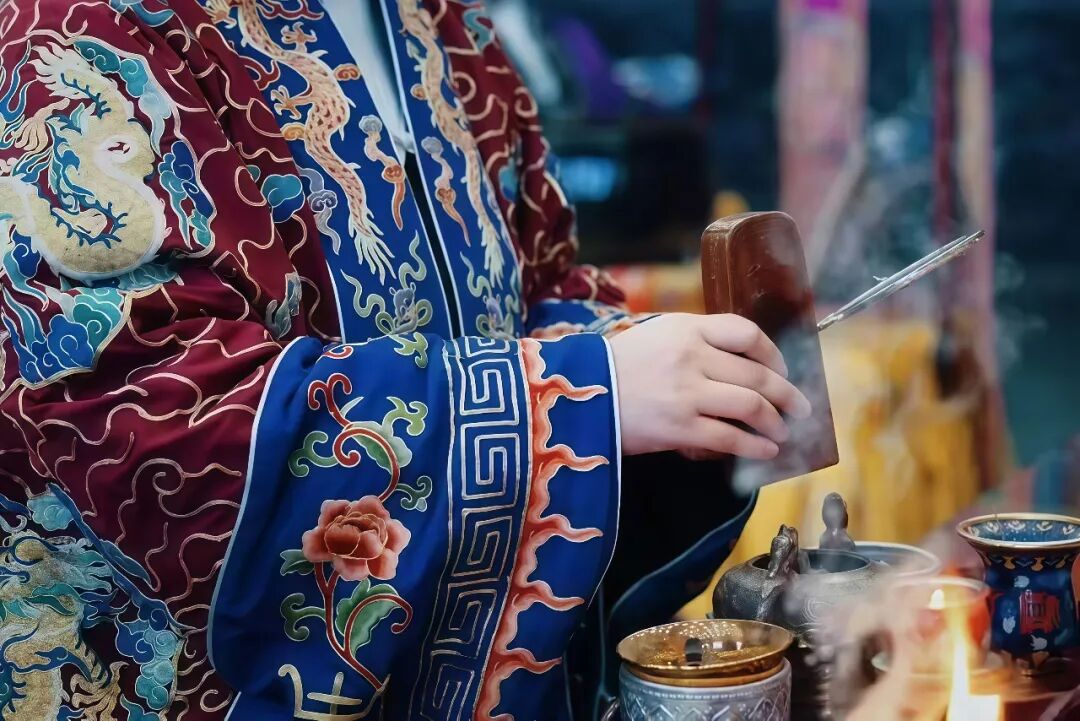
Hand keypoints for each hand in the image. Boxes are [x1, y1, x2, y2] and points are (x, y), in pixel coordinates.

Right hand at [608, 313, 811, 457]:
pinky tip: (765, 452)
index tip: (782, 370)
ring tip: (782, 433)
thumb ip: (694, 344)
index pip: (746, 333)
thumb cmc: (613, 367)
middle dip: (787, 395)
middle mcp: (692, 357)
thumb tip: (737, 369)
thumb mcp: (654, 337)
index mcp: (686, 329)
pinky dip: (755, 446)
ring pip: (752, 406)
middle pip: (757, 374)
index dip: (773, 355)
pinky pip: (731, 437)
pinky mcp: (680, 427)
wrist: (575, 395)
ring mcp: (687, 393)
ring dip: (775, 422)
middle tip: (799, 408)